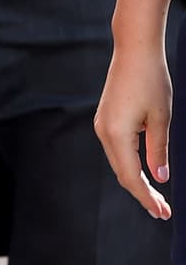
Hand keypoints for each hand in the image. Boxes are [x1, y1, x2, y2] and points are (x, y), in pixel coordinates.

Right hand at [93, 41, 172, 219]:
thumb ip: (159, 151)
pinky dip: (129, 165)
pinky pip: (116, 150)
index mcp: (117, 133)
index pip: (132, 176)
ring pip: (118, 163)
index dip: (147, 197)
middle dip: (142, 194)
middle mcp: (104, 131)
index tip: (163, 213)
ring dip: (135, 180)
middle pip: (122, 173)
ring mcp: (102, 124)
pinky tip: (144, 171)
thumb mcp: (162, 118)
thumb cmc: (151, 81)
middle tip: (163, 211)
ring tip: (156, 197)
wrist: (134, 50)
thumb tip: (160, 178)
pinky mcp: (105, 118)